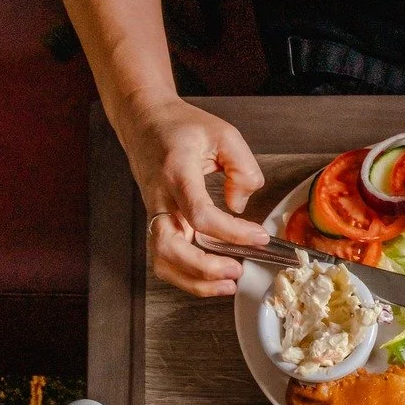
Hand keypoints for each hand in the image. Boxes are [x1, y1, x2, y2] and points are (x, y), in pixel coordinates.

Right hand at [121, 94, 268, 296]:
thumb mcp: (224, 134)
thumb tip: (240, 205)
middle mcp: (160, 197)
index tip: (260, 237)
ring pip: (162, 260)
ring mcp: (155, 212)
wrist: (144, 120)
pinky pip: (165, 258)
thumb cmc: (182, 126)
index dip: (231, 232)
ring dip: (193, 280)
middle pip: (169, 247)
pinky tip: (213, 278)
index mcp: (177, 173)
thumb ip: (243, 168)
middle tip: (237, 271)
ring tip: (227, 284)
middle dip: (204, 268)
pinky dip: (186, 275)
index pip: (199, 214)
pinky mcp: (158, 221)